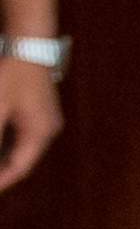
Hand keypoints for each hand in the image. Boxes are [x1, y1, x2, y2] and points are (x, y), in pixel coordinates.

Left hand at [0, 59, 55, 194]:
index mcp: (39, 134)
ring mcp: (44, 121)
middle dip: (2, 170)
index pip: (19, 169)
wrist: (29, 45)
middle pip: (21, 161)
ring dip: (4, 158)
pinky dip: (6, 145)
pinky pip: (22, 137)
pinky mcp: (38, 112)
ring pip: (21, 149)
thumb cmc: (11, 76)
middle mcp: (47, 130)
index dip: (1, 182)